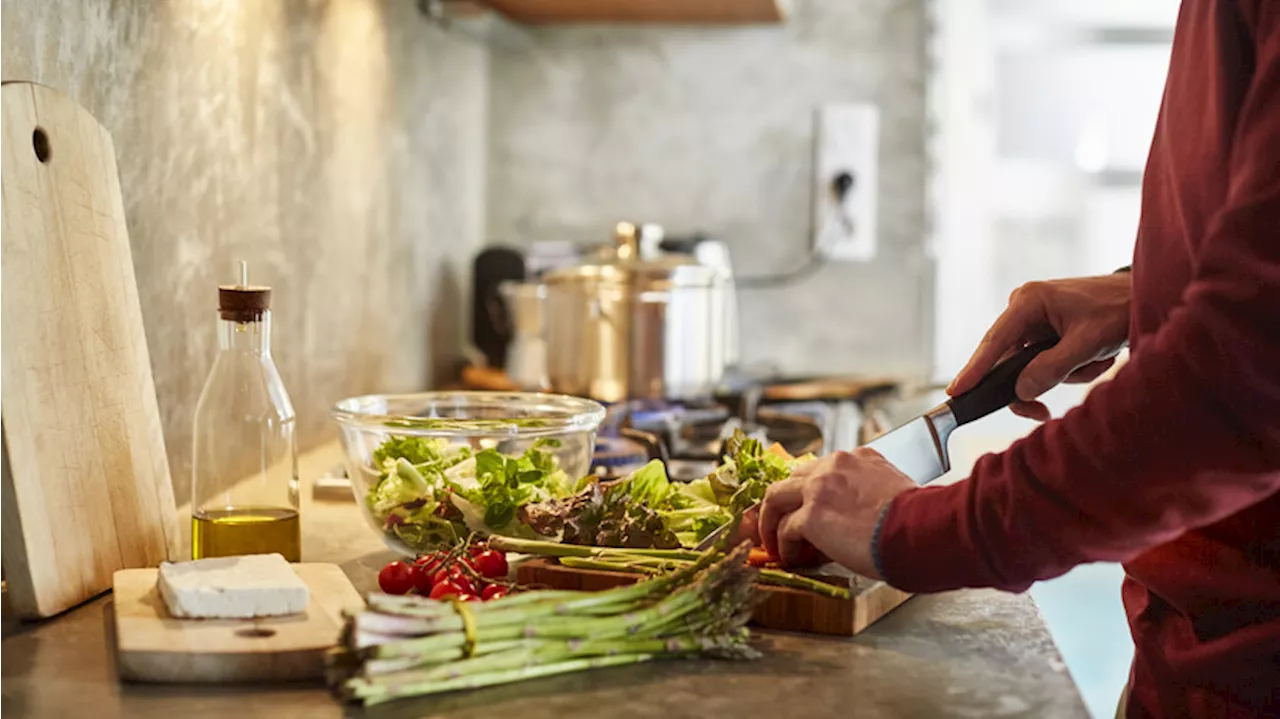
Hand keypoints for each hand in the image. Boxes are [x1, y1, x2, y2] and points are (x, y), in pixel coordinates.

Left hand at [757, 448, 915, 578]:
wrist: (923, 530)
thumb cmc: (921, 520)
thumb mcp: (897, 491)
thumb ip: (874, 494)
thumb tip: (867, 519)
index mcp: (860, 458)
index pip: (824, 469)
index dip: (813, 492)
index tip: (811, 509)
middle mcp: (836, 465)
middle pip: (794, 478)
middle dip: (784, 501)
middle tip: (780, 522)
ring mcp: (820, 488)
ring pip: (776, 497)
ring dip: (771, 521)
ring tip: (773, 542)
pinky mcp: (812, 515)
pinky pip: (785, 528)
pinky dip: (783, 544)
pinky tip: (790, 557)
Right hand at [948, 274, 1130, 420]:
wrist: (1143, 296)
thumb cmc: (1117, 310)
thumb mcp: (1087, 343)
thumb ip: (1051, 369)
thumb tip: (1020, 391)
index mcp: (1028, 301)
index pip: (994, 342)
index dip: (974, 370)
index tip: (956, 391)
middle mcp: (1024, 307)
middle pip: (1010, 361)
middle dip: (1036, 382)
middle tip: (1042, 412)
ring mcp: (1034, 319)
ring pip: (1030, 366)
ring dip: (1064, 373)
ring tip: (1096, 360)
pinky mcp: (1045, 330)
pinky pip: (1043, 362)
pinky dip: (1069, 368)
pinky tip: (1093, 357)